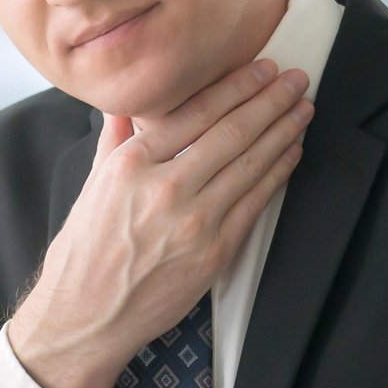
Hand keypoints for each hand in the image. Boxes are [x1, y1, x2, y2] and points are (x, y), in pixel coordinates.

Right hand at [8, 59, 311, 387]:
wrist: (86, 317)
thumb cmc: (84, 255)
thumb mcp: (91, 186)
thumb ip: (115, 140)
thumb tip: (126, 103)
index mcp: (130, 164)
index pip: (195, 112)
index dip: (236, 86)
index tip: (262, 69)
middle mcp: (164, 188)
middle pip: (232, 132)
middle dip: (271, 101)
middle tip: (297, 80)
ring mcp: (193, 221)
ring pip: (250, 163)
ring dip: (283, 131)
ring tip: (303, 109)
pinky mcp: (214, 252)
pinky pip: (255, 203)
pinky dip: (278, 173)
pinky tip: (292, 153)